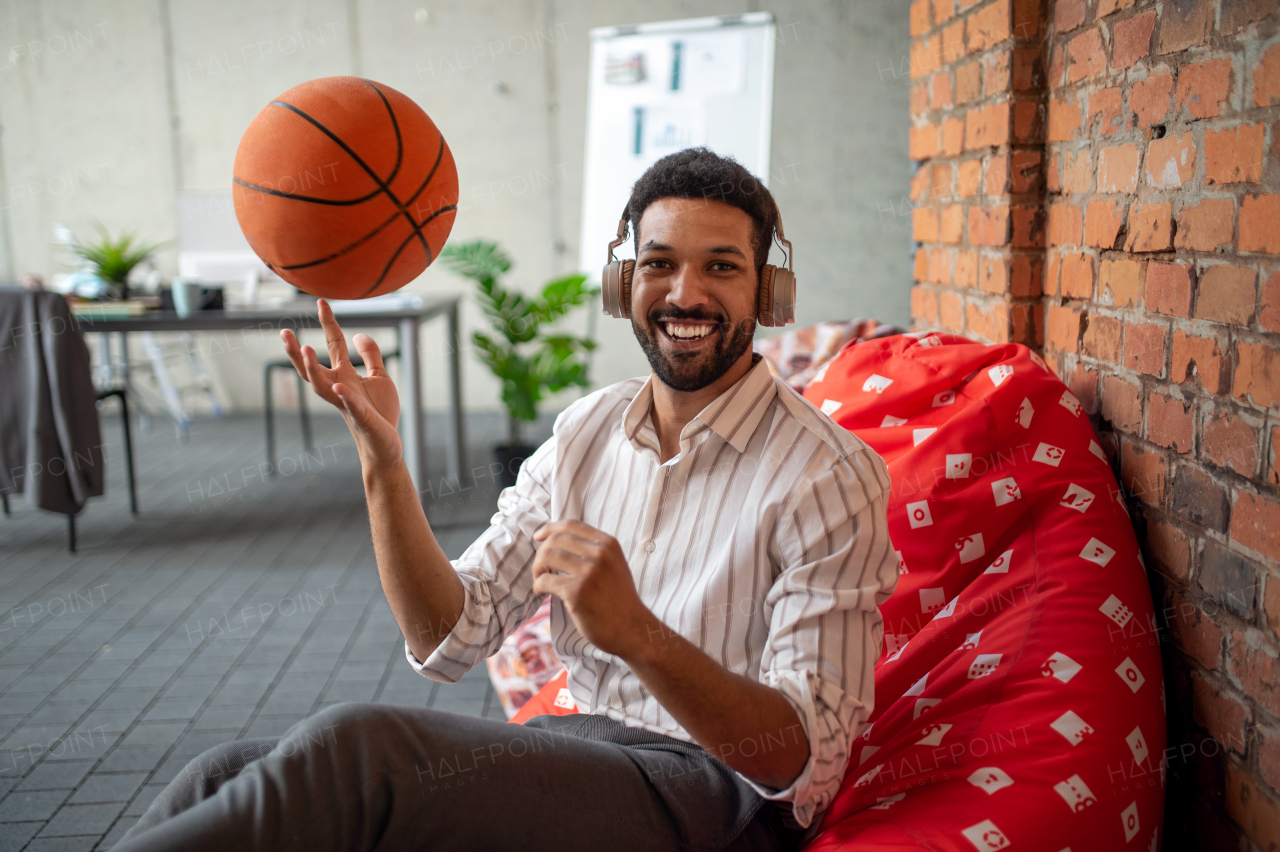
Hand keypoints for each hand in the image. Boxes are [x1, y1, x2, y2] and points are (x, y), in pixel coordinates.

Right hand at [280, 299, 402, 470]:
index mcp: (345, 375)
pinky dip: (344, 397)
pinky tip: (339, 386)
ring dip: (312, 369)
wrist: (386, 444)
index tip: (321, 301)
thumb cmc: (380, 412)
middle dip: (296, 352)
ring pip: (321, 387)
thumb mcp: (379, 377)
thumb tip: (358, 334)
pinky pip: (351, 406)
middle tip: (284, 332)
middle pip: (312, 368)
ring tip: (305, 349)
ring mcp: (347, 403)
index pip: (333, 345)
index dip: (328, 323)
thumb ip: (370, 355)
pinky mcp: (362, 417)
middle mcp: (339, 387)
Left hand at [531, 521, 655, 658]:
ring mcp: (588, 572)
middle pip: (555, 540)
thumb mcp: (614, 565)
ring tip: (539, 579)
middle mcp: (599, 554)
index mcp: (608, 544)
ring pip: (547, 557)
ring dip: (537, 569)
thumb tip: (560, 541)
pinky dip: (538, 585)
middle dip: (541, 553)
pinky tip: (541, 591)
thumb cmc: (619, 600)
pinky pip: (545, 581)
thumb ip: (595, 551)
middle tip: (540, 568)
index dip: (550, 528)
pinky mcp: (577, 592)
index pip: (571, 525)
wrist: (632, 628)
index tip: (538, 536)